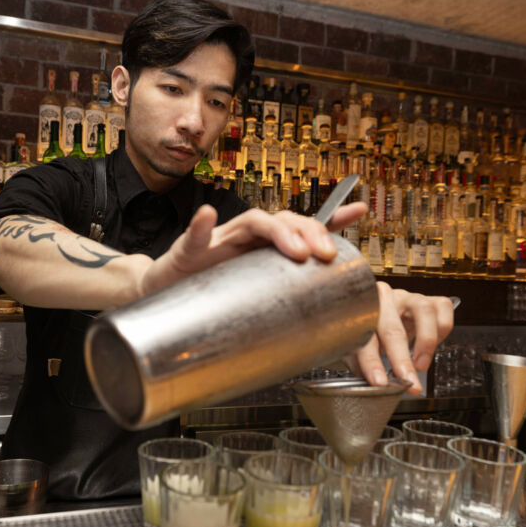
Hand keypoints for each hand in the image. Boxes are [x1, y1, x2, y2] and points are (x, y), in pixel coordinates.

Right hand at [138, 202, 366, 296]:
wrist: (164, 293)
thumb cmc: (210, 293)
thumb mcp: (252, 296)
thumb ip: (280, 298)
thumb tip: (318, 315)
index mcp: (264, 248)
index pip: (302, 226)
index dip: (331, 218)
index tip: (360, 211)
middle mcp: (246, 237)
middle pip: (284, 220)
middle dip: (309, 233)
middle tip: (324, 254)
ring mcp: (220, 240)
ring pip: (252, 222)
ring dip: (275, 230)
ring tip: (293, 247)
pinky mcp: (188, 250)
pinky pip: (194, 236)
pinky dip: (200, 227)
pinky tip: (206, 218)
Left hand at [347, 282, 453, 394]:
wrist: (383, 314)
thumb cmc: (369, 332)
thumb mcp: (359, 348)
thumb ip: (363, 366)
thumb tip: (374, 388)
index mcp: (360, 312)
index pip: (364, 338)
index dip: (371, 362)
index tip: (379, 383)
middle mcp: (384, 299)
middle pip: (393, 328)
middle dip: (402, 359)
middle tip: (408, 381)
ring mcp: (407, 297)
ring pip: (424, 311)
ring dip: (426, 342)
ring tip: (421, 365)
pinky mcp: (428, 299)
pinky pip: (442, 308)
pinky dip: (442, 329)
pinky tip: (432, 344)